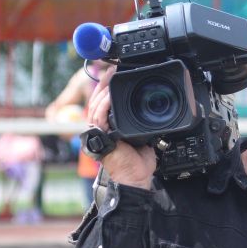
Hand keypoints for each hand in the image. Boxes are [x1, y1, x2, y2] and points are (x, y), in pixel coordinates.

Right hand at [87, 66, 156, 189]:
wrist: (136, 177)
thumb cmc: (138, 163)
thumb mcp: (142, 137)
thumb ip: (141, 124)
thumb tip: (150, 114)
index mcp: (108, 127)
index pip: (104, 103)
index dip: (107, 88)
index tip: (114, 75)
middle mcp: (100, 128)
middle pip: (97, 101)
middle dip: (103, 84)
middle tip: (111, 70)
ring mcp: (98, 132)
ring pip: (96, 106)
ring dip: (103, 90)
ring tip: (110, 78)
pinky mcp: (100, 137)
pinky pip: (98, 117)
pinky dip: (103, 105)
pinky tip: (108, 95)